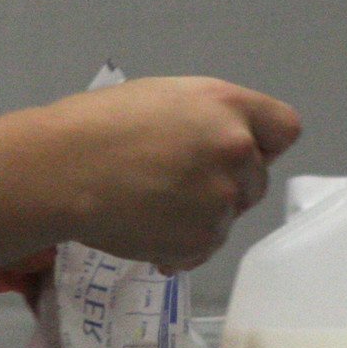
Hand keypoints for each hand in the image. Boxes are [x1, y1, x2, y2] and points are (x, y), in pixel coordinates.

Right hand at [40, 76, 301, 271]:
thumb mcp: (166, 98)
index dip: (261, 143)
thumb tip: (231, 147)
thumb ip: (210, 119)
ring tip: (149, 205)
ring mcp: (221, 199)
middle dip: (225, 184)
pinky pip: (203, 249)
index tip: (232, 152)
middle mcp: (236, 150)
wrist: (62, 169)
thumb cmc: (100, 124)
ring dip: (199, 218)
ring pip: (228, 217)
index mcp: (228, 106)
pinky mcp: (202, 240)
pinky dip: (179, 246)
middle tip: (174, 182)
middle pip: (257, 179)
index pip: (284, 128)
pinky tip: (143, 228)